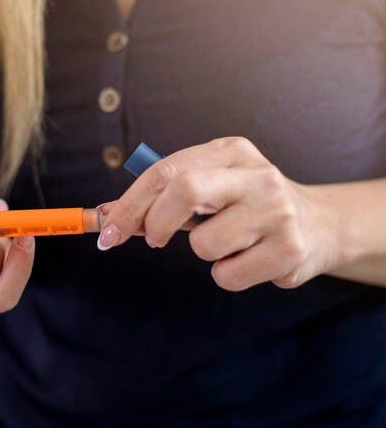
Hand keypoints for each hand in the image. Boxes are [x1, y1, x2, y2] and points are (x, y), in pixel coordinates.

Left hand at [98, 137, 339, 290]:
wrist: (321, 225)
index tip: (108, 232)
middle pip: (184, 191)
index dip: (130, 204)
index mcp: (230, 151)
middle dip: (156, 223)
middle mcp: (257, 175)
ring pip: (204, 244)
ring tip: (230, 243)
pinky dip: (227, 274)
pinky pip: (227, 276)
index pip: (166, 171)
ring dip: (203, 253)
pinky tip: (250, 259)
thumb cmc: (247, 206)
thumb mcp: (210, 187)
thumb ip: (161, 197)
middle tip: (154, 239)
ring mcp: (277, 211)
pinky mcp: (290, 249)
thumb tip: (107, 216)